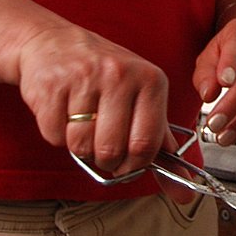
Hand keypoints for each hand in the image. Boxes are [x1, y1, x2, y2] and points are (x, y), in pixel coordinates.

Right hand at [14, 22, 170, 178]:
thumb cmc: (104, 75)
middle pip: (112, 150)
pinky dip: (56, 134)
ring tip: (81, 124)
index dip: (134, 165)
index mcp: (151, 81)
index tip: (127, 163)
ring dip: (79, 147)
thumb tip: (184, 193)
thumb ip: (161, 145)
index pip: (147, 144)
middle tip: (101, 145)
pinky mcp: (52, 85)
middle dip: (105, 160)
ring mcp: (84, 78)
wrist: (54, 43)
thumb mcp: (141, 98)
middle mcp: (120, 75)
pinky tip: (62, 112)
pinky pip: (55, 135)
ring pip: (81, 146)